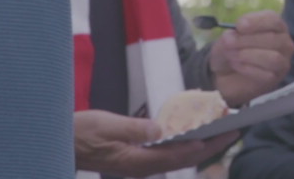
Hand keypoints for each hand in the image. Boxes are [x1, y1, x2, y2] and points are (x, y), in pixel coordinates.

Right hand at [74, 109, 239, 176]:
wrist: (61, 142)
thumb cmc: (81, 133)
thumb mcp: (107, 126)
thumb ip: (135, 129)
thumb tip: (160, 130)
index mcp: (138, 161)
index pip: (180, 154)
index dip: (205, 144)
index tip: (225, 133)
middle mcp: (141, 166)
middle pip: (182, 158)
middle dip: (209, 146)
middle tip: (232, 131)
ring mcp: (138, 164)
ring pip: (175, 157)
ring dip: (197, 145)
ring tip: (216, 132)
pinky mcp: (133, 159)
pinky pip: (164, 154)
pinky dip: (181, 144)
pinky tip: (187, 135)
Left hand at [209, 10, 293, 106]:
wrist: (226, 73)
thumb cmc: (232, 49)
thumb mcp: (227, 38)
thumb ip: (230, 36)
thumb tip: (231, 37)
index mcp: (275, 26)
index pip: (273, 20)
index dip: (256, 21)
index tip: (239, 25)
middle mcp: (283, 42)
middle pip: (272, 38)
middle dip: (247, 40)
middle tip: (228, 43)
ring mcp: (282, 61)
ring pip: (273, 58)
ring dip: (248, 55)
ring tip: (231, 55)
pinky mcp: (275, 78)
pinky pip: (266, 74)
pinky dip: (247, 69)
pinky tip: (236, 65)